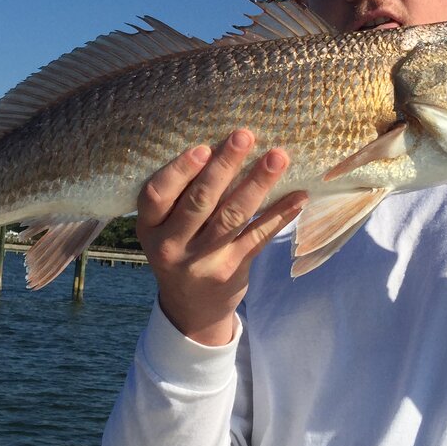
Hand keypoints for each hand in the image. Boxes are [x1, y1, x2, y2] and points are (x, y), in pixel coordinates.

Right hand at [136, 129, 308, 346]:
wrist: (191, 309)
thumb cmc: (180, 249)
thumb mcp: (165, 228)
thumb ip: (180, 196)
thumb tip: (221, 144)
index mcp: (149, 228)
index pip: (157, 195)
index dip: (180, 170)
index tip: (204, 147)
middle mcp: (170, 246)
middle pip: (200, 201)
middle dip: (225, 166)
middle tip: (245, 136)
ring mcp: (201, 261)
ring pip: (232, 216)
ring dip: (258, 183)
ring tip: (278, 157)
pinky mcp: (231, 271)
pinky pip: (258, 237)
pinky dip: (279, 214)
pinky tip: (297, 196)